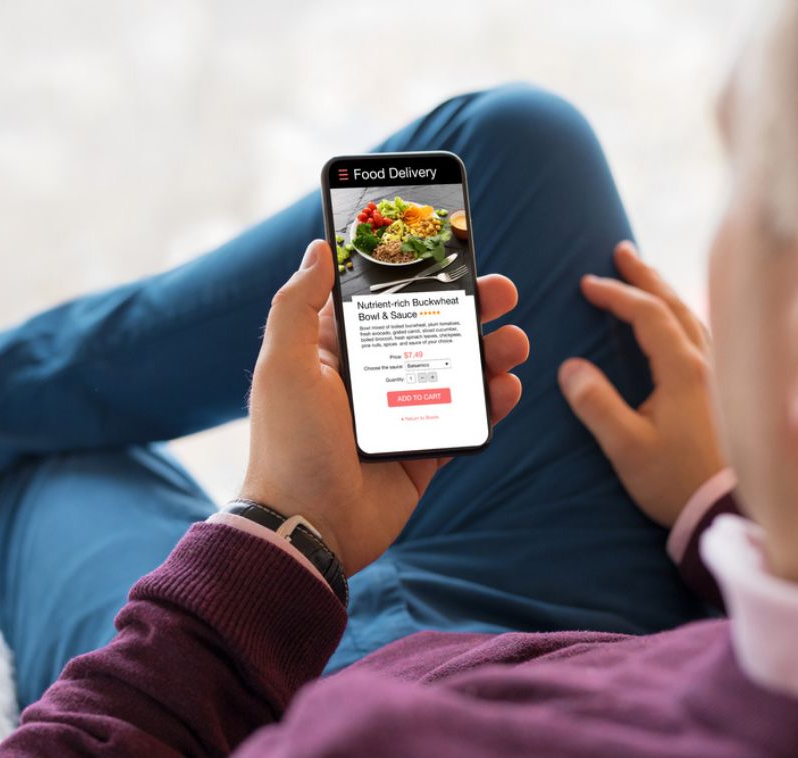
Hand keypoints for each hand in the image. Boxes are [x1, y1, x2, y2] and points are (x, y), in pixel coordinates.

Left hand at [239, 240, 528, 575]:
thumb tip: (318, 248)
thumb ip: (297, 305)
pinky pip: (467, 420)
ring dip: (492, 352)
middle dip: (471, 309)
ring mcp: (401, 415)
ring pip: (458, 372)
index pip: (384, 302)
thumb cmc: (289, 445)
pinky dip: (493, 402)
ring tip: (514, 343)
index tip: (453, 255)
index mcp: (336, 352)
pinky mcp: (424, 451)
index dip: (419, 277)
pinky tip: (507, 387)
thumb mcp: (283, 365)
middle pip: (432, 331)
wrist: (309, 529)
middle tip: (504, 293)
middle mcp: (372, 378)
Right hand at [558, 242, 726, 527]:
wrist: (727, 511)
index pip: (647, 315)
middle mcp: (708, 363)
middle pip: (675, 305)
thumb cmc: (677, 480)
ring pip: (693, 317)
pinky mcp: (725, 390)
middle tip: (621, 252)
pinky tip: (677, 322)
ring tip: (645, 277)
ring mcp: (721, 374)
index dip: (616, 294)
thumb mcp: (627, 447)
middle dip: (646, 276)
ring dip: (665, 292)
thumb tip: (570, 368)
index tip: (587, 284)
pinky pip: (702, 335)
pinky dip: (681, 315)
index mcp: (683, 369)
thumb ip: (596, 405)